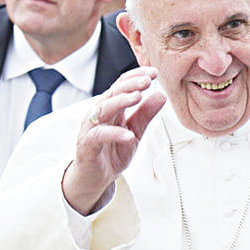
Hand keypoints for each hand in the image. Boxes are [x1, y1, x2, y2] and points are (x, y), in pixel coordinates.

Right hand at [62, 67, 165, 214]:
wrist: (95, 177)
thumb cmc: (113, 151)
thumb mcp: (135, 131)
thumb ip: (146, 114)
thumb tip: (162, 95)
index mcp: (111, 108)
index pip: (121, 86)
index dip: (136, 77)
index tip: (154, 72)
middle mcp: (99, 114)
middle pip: (112, 93)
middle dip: (130, 85)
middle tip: (146, 81)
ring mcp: (91, 128)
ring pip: (103, 110)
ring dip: (120, 102)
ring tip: (137, 97)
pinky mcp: (87, 145)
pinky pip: (99, 136)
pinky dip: (114, 134)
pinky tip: (128, 134)